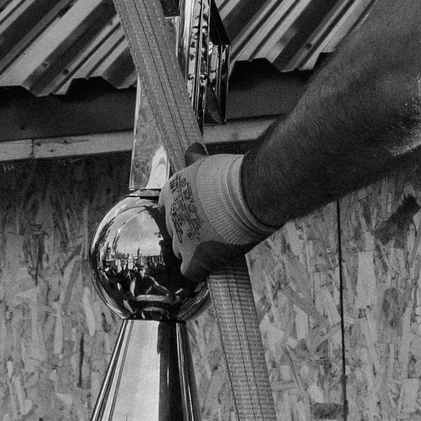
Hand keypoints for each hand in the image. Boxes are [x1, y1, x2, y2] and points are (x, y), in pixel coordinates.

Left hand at [162, 153, 275, 283]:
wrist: (251, 192)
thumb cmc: (235, 175)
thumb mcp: (209, 164)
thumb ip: (196, 161)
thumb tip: (192, 147)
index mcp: (171, 191)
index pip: (169, 208)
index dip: (185, 213)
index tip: (201, 214)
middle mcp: (170, 214)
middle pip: (175, 231)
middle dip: (190, 231)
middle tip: (212, 230)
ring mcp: (181, 238)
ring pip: (181, 252)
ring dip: (195, 251)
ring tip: (217, 246)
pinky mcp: (195, 258)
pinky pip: (191, 272)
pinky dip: (200, 271)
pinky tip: (212, 266)